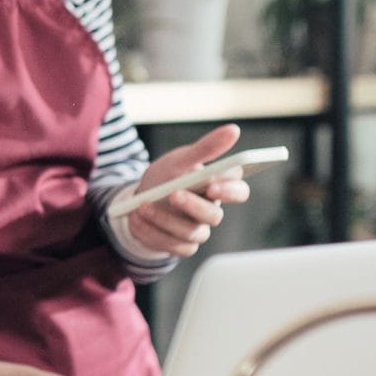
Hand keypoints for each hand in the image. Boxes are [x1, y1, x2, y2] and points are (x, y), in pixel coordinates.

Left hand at [125, 122, 253, 258]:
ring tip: (142, 206)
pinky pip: (171, 246)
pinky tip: (136, 219)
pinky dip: (152, 233)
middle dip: (193, 206)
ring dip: (164, 219)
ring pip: (190, 233)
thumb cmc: (167, 176)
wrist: (140, 198)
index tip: (212, 185)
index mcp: (217, 187)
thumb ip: (206, 148)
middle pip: (214, 216)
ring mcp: (197, 230)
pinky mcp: (180, 246)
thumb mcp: (181, 159)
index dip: (230, 191)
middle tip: (173, 194)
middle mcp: (211, 211)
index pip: (239, 191)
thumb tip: (234, 129)